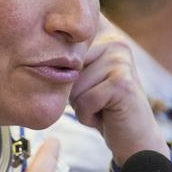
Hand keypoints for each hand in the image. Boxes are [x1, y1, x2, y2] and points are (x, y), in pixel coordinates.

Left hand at [70, 16, 164, 165]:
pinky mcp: (122, 83)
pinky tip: (106, 115)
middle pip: (65, 67)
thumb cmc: (100, 107)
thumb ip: (65, 60)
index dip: (62, 71)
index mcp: (104, 34)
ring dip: (81, 105)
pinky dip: (88, 116)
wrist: (134, 137)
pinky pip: (84, 101)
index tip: (80, 82)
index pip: (63, 45)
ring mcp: (120, 61)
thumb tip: (38, 55)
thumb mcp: (80, 77)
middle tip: (96, 99)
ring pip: (74, 86)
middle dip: (72, 91)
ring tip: (102, 107)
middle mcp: (115, 41)